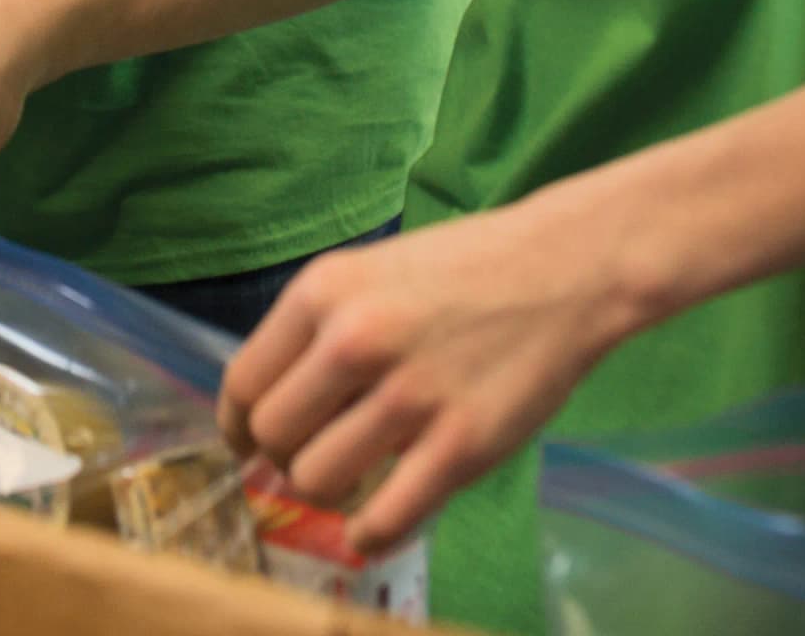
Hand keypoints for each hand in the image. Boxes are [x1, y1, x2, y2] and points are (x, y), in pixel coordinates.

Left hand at [219, 198, 634, 558]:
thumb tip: (262, 411)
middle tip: (317, 452)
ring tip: (355, 477)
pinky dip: (368, 536)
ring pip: (317, 480)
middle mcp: (356, 339)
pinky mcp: (462, 445)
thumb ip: (314, 333)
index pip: (243, 383)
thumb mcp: (368, 274)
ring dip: (327, 492)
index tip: (252, 442)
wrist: (565, 268)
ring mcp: (410, 395)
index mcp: (324, 291)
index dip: (240, 425)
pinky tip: (372, 526)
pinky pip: (385, 519)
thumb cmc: (463, 269)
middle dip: (285, 457)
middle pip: (273, 437)